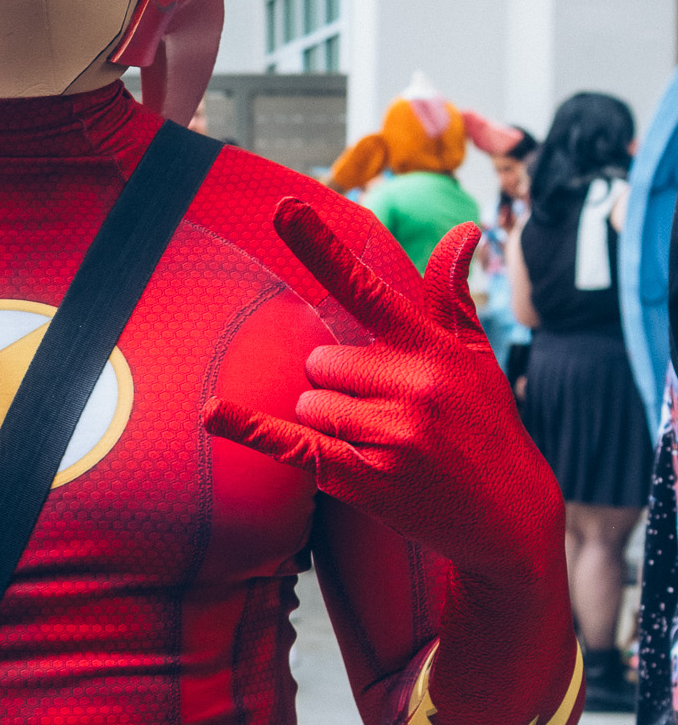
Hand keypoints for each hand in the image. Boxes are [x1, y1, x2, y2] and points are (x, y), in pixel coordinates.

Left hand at [204, 200, 561, 579]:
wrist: (511, 516)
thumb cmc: (488, 426)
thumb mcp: (477, 357)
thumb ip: (450, 295)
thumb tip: (462, 229)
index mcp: (432, 349)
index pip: (366, 288)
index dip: (321, 247)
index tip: (283, 208)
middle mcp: (411, 386)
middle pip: (320, 361)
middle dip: (338, 383)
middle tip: (385, 409)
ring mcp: (389, 435)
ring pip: (310, 403)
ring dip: (328, 419)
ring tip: (381, 440)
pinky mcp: (366, 480)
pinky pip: (295, 444)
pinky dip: (252, 430)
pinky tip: (214, 413)